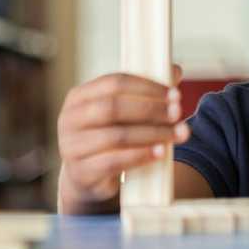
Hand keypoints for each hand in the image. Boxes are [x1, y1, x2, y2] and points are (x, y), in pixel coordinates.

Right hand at [57, 64, 188, 210]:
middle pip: (114, 107)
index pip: (114, 83)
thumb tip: (175, 70)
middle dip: (151, 109)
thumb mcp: (122, 113)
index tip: (174, 94)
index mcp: (79, 97)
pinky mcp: (81, 172)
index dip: (147, 87)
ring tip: (178, 134)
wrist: (86, 178)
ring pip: (117, 136)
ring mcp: (72, 147)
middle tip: (178, 113)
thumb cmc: (108, 136)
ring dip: (153, 133)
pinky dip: (141, 155)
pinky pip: (114, 162)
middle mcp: (70, 119)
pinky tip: (160, 152)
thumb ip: (145, 92)